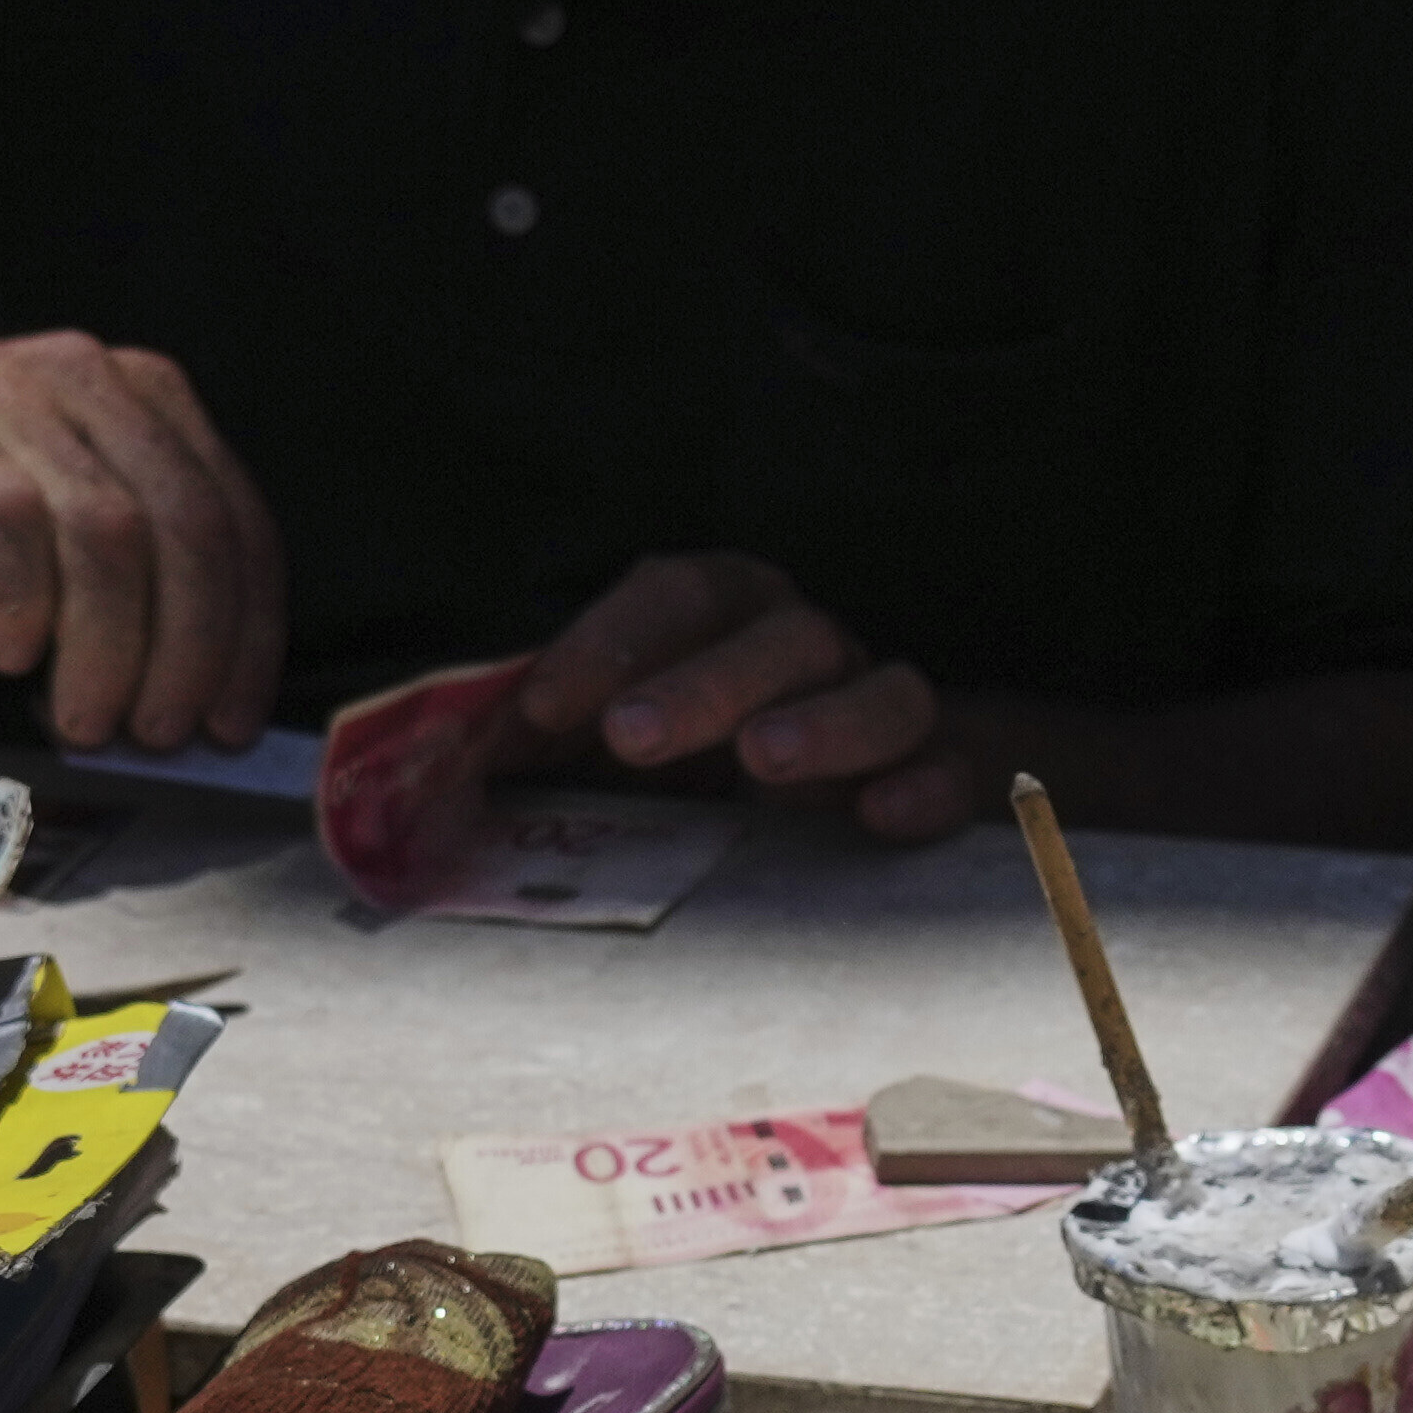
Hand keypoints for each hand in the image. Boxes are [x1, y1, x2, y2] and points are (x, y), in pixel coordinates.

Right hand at [0, 328, 290, 756]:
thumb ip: (130, 587)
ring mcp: (18, 403)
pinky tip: (6, 653)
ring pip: (113, 540)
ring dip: (110, 651)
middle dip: (191, 653)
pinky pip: (12, 537)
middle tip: (161, 732)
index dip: (250, 635)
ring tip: (85, 717)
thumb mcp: (57, 527)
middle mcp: (94, 384)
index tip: (234, 720)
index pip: (238, 523)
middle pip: (190, 532)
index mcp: (146, 400)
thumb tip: (182, 703)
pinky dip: (20, 614)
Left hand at [507, 549, 996, 836]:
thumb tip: (456, 754)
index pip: (679, 594)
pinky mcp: (946, 782)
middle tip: (631, 737)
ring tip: (764, 762)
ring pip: (885, 691)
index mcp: (731, 622)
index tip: (546, 708)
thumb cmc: (702, 775)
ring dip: (824, 722)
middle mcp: (815, 653)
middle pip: (779, 637)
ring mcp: (887, 715)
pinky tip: (882, 817)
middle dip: (702, 683)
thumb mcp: (614, 752)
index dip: (612, 640)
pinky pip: (956, 772)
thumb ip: (549, 742)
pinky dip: (926, 787)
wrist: (844, 814)